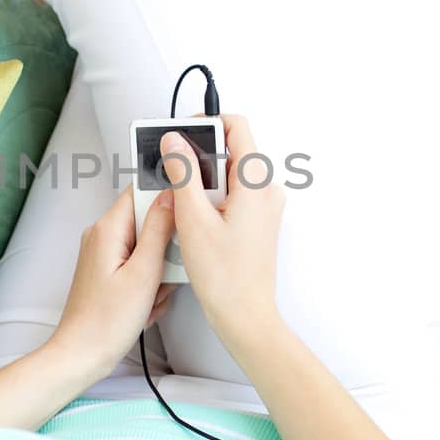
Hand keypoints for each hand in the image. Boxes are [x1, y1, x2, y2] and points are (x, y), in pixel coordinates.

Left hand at [46, 187, 177, 379]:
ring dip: (158, 272)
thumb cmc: (106, 322)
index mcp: (108, 228)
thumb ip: (159, 230)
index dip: (167, 197)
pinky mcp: (108, 271)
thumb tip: (171, 195)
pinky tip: (144, 305)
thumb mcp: (144, 273)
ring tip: (151, 297)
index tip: (185, 215)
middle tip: (163, 276)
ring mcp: (104, 253)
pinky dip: (148, 284)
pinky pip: (139, 266)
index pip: (142, 190)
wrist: (82, 355)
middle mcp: (102, 235)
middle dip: (165, 248)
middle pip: (149, 221)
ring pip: (148, 247)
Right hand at [159, 114, 284, 332]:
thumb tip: (173, 142)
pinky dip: (210, 199)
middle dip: (198, 158)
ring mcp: (264, 206)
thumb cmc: (225, 276)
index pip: (235, 126)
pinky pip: (232, 194)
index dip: (206, 124)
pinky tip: (195, 222)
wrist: (244, 315)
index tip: (180, 136)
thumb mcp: (192, 218)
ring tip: (185, 209)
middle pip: (229, 150)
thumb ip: (183, 173)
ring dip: (202, 182)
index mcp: (255, 182)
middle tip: (173, 179)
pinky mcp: (257, 220)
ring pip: (228, 174)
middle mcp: (266, 189)